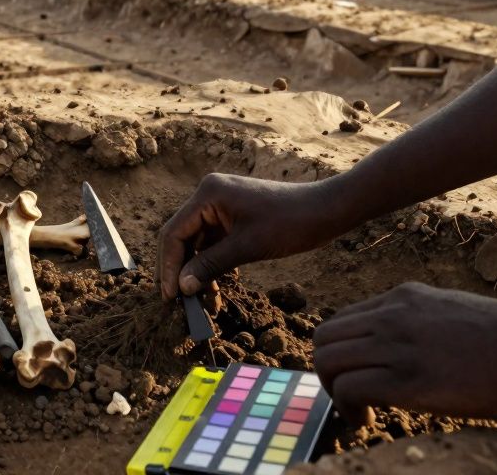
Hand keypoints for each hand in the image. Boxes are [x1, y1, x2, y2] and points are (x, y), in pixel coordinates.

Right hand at [157, 174, 347, 298]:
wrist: (327, 211)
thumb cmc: (291, 223)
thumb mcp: (248, 247)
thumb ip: (211, 265)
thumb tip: (182, 288)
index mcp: (208, 194)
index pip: (174, 233)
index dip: (168, 267)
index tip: (170, 296)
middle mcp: (209, 196)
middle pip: (182, 238)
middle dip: (180, 271)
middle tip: (177, 303)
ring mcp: (222, 206)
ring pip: (197, 244)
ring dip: (197, 272)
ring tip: (200, 303)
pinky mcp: (233, 217)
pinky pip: (213, 243)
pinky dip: (212, 265)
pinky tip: (215, 290)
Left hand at [313, 282, 496, 421]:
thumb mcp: (454, 313)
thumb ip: (424, 323)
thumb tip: (416, 350)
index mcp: (404, 298)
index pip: (343, 320)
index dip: (343, 352)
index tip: (359, 376)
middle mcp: (392, 315)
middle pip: (324, 339)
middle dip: (329, 373)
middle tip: (351, 398)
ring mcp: (396, 345)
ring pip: (327, 362)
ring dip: (334, 393)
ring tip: (358, 413)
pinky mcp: (407, 379)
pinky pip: (349, 389)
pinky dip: (347, 408)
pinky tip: (366, 420)